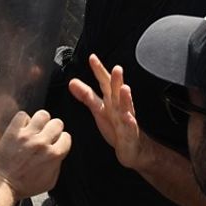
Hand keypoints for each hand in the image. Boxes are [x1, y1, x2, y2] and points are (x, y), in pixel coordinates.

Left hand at [0, 110, 70, 197]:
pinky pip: (22, 115)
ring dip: (39, 121)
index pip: (66, 137)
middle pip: (57, 123)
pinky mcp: (13, 132)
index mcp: (54, 155)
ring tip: (34, 129)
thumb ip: (57, 165)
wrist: (2, 184)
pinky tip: (21, 129)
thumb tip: (58, 153)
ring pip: (42, 115)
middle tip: (45, 135)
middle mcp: (42, 143)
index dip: (60, 140)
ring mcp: (27, 136)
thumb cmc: (24, 185)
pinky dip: (22, 121)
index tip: (54, 143)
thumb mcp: (50, 181)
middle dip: (52, 129)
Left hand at [68, 53, 151, 170]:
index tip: (92, 57)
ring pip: (126, 107)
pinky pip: (130, 128)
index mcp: (111, 100)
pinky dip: (130, 122)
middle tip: (117, 68)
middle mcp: (120, 107)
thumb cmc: (116, 127)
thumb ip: (86, 96)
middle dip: (117, 80)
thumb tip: (71, 82)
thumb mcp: (98, 110)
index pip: (105, 82)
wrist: (134, 147)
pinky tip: (128, 117)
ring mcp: (126, 119)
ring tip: (125, 88)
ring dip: (126, 98)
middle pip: (117, 92)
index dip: (99, 70)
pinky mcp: (130, 134)